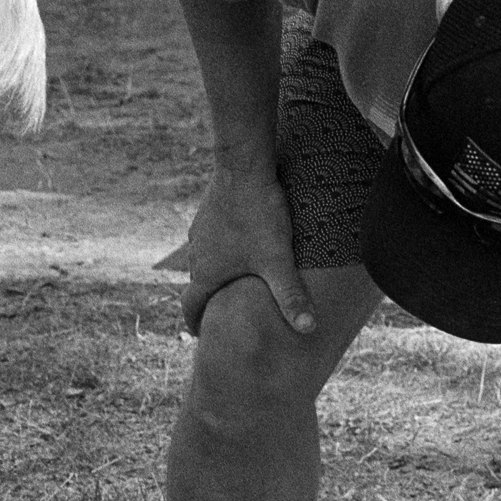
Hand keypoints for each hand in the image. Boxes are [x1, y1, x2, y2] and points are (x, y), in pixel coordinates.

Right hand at [181, 163, 312, 336]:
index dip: (195, 323)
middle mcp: (196, 255)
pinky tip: (241, 240)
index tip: (201, 333)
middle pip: (198, 284)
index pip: (191, 306)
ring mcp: (200, 232)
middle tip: (224, 309)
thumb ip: (291, 296)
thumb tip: (309, 329)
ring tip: (236, 276)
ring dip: (216, 271)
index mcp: (207, 273)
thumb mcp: (278, 260)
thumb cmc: (259, 216)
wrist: (243, 167)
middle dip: (210, 298)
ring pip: (204, 259)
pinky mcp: (208, 212)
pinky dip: (221, 247)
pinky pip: (211, 237)